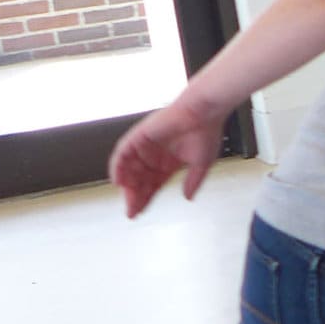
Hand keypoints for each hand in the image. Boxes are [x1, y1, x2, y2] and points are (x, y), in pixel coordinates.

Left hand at [108, 92, 233, 217]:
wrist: (203, 111)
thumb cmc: (206, 131)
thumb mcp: (202, 164)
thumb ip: (193, 182)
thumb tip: (188, 197)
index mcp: (169, 161)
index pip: (153, 184)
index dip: (146, 199)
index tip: (140, 212)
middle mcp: (155, 154)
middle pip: (140, 180)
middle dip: (135, 196)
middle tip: (132, 211)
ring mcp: (146, 146)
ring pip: (130, 169)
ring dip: (127, 185)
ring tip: (128, 199)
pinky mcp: (139, 136)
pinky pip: (122, 153)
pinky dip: (118, 167)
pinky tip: (118, 180)